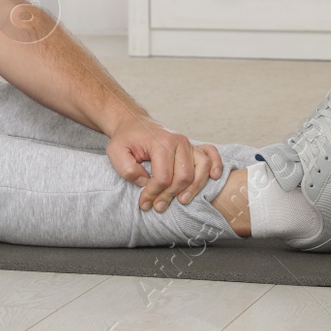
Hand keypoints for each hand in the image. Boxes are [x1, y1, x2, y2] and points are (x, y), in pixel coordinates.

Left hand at [105, 114, 224, 212]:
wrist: (133, 123)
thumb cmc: (125, 139)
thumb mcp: (115, 152)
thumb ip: (127, 169)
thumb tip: (145, 183)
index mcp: (160, 142)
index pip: (163, 176)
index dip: (154, 193)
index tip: (144, 203)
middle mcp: (178, 141)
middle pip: (183, 176)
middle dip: (170, 195)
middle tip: (158, 207)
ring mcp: (187, 143)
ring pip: (199, 170)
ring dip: (193, 189)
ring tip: (181, 201)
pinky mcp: (192, 146)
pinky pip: (211, 154)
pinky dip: (215, 165)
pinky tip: (214, 177)